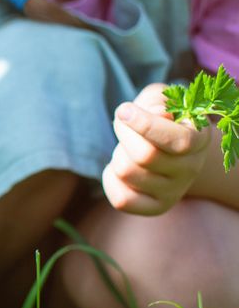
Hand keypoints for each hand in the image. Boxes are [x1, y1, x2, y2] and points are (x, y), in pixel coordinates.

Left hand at [103, 83, 211, 214]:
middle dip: (124, 134)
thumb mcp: (161, 100)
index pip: (178, 141)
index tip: (124, 110)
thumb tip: (156, 116)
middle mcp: (192, 169)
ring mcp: (175, 191)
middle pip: (145, 156)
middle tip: (124, 125)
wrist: (168, 147)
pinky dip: (110, 179)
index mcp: (199, 139)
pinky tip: (116, 167)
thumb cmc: (160, 118)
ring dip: (117, 154)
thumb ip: (157, 103)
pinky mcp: (156, 207)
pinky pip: (122, 200)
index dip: (145, 124)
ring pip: (128, 173)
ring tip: (126, 147)